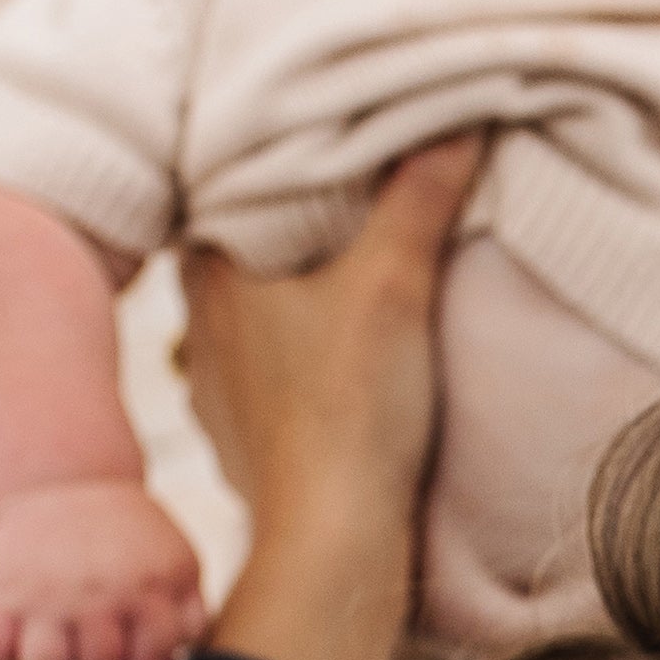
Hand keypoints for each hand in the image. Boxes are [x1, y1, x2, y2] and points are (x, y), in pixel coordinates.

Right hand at [0, 478, 206, 659]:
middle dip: (100, 659)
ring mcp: (46, 595)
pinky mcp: (1, 593)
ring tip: (58, 639)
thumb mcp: (176, 562)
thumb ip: (187, 615)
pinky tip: (19, 638)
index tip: (132, 636)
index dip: (142, 659)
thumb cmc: (127, 536)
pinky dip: (1, 657)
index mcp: (145, 588)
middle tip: (93, 631)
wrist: (62, 480)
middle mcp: (95, 594)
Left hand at [184, 131, 485, 659]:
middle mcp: (199, 322)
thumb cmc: (349, 410)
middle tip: (345, 189)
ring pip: (253, 311)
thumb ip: (421, 196)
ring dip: (292, 291)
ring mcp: (217, 385)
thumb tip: (460, 117)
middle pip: (241, 244)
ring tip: (348, 266)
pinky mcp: (247, 438)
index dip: (270, 153)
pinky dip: (298, 353)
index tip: (317, 131)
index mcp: (213, 269)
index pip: (227, 180)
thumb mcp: (395, 284)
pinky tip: (338, 354)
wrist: (333, 543)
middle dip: (287, 221)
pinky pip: (268, 370)